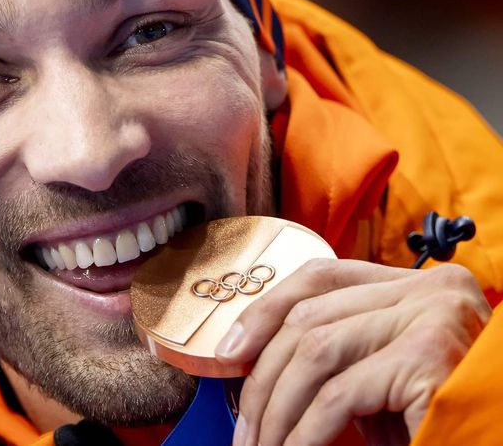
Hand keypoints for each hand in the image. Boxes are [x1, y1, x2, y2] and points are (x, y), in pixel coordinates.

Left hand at [214, 259, 490, 445]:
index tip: (229, 354)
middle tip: (243, 429)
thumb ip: (336, 360)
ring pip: (315, 351)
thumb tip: (249, 361)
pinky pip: (339, 394)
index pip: (321, 277)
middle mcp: (429, 289)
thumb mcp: (380, 380)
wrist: (494, 444)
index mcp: (416, 286)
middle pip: (310, 316)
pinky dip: (305, 432)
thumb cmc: (437, 423)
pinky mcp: (431, 358)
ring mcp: (433, 317)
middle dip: (263, 377)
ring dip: (277, 409)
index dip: (264, 311)